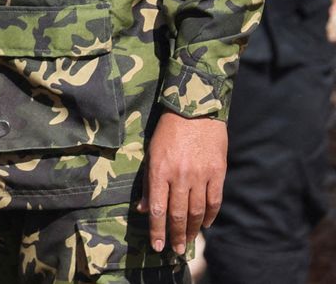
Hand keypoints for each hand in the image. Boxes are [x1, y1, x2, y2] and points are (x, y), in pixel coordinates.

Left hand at [138, 112, 226, 253]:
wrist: (196, 112)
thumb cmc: (168, 132)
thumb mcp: (152, 153)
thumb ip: (149, 183)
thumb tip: (144, 209)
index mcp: (160, 170)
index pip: (158, 208)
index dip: (157, 230)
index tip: (156, 246)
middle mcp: (181, 175)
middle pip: (178, 214)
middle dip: (175, 235)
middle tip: (174, 250)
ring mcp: (201, 175)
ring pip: (196, 211)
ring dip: (191, 230)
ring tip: (187, 242)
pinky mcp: (218, 173)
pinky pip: (214, 201)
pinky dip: (209, 216)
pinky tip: (204, 224)